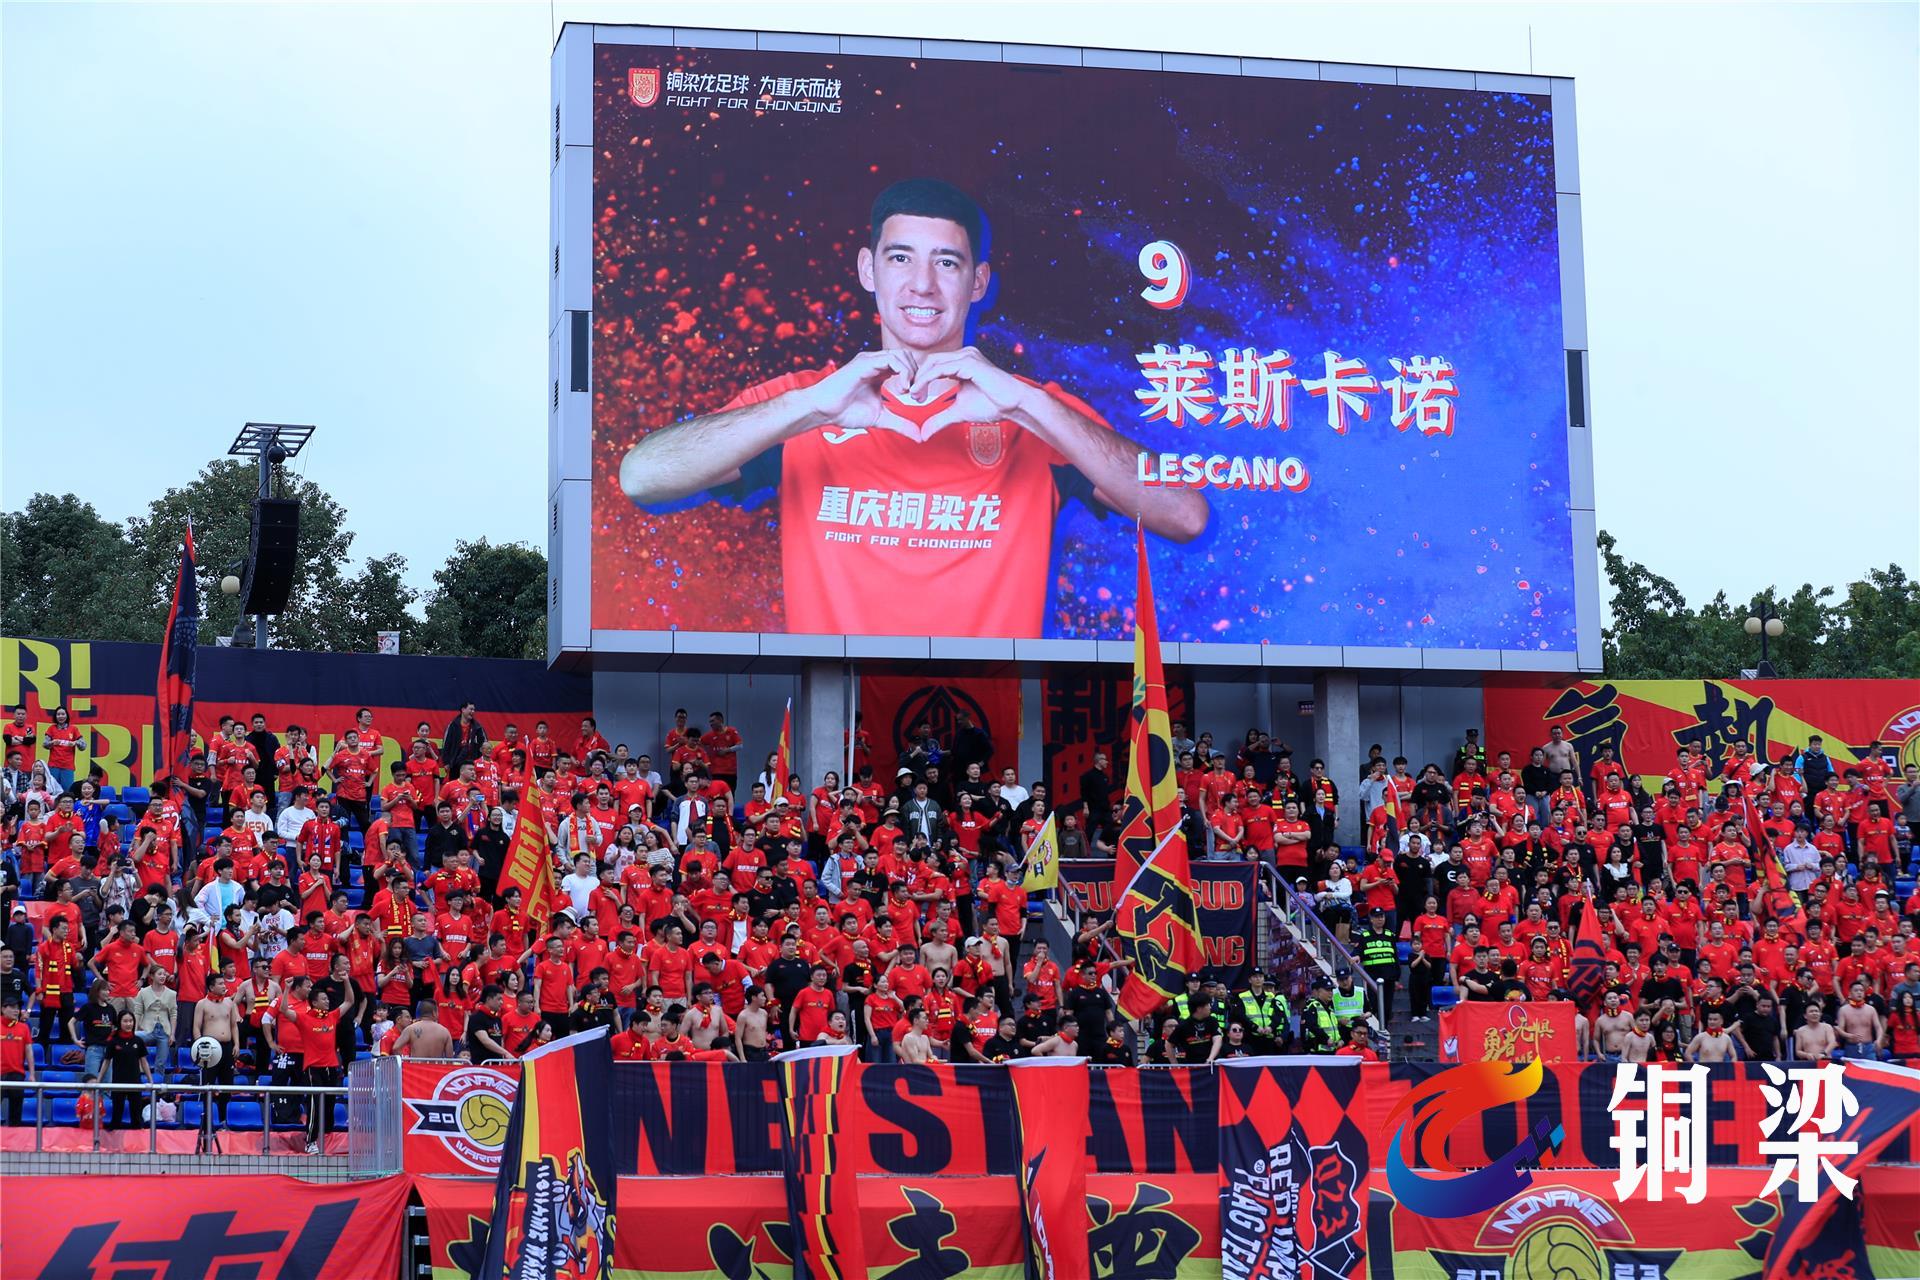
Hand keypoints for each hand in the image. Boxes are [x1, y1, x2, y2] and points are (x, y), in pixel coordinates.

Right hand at [797, 350, 920, 435]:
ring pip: (901, 355)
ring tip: (908, 392)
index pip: (907, 364)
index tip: (918, 398)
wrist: (823, 410)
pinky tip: (901, 389)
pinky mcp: (865, 362)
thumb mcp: (880, 418)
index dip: (917, 379)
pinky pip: (891, 359)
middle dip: (918, 374)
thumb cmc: (846, 411)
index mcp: (880, 371)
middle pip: (907, 356)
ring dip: (911, 373)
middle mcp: (876, 362)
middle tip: (916, 395)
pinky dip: (903, 372)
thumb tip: (919, 436)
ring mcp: (871, 360)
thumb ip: (900, 424)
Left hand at [911, 347, 1032, 438]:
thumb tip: (924, 434)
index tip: (913, 395)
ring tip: (914, 394)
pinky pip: (941, 368)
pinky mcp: (969, 362)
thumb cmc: (993, 405)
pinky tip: (921, 391)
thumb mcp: (959, 412)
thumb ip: (940, 419)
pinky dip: (928, 379)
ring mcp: (967, 356)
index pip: (934, 364)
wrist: (1014, 404)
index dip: (921, 378)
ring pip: (934, 363)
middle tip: (910, 395)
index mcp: (962, 362)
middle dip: (918, 377)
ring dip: (920, 378)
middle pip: (931, 360)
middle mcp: (964, 355)